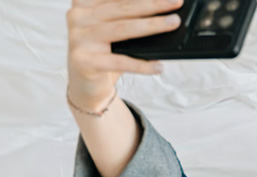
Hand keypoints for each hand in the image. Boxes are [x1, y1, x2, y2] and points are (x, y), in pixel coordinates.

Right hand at [67, 0, 182, 109]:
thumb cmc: (105, 51)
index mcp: (84, 3)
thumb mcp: (114, 28)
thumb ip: (128, 15)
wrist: (86, 85)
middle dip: (153, 4)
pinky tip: (159, 66)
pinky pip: (120, 61)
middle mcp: (78, 17)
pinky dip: (142, 64)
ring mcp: (79, 38)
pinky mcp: (84, 61)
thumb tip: (164, 11)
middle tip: (175, 2)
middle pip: (123, 7)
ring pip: (123, 29)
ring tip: (173, 22)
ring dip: (152, 25)